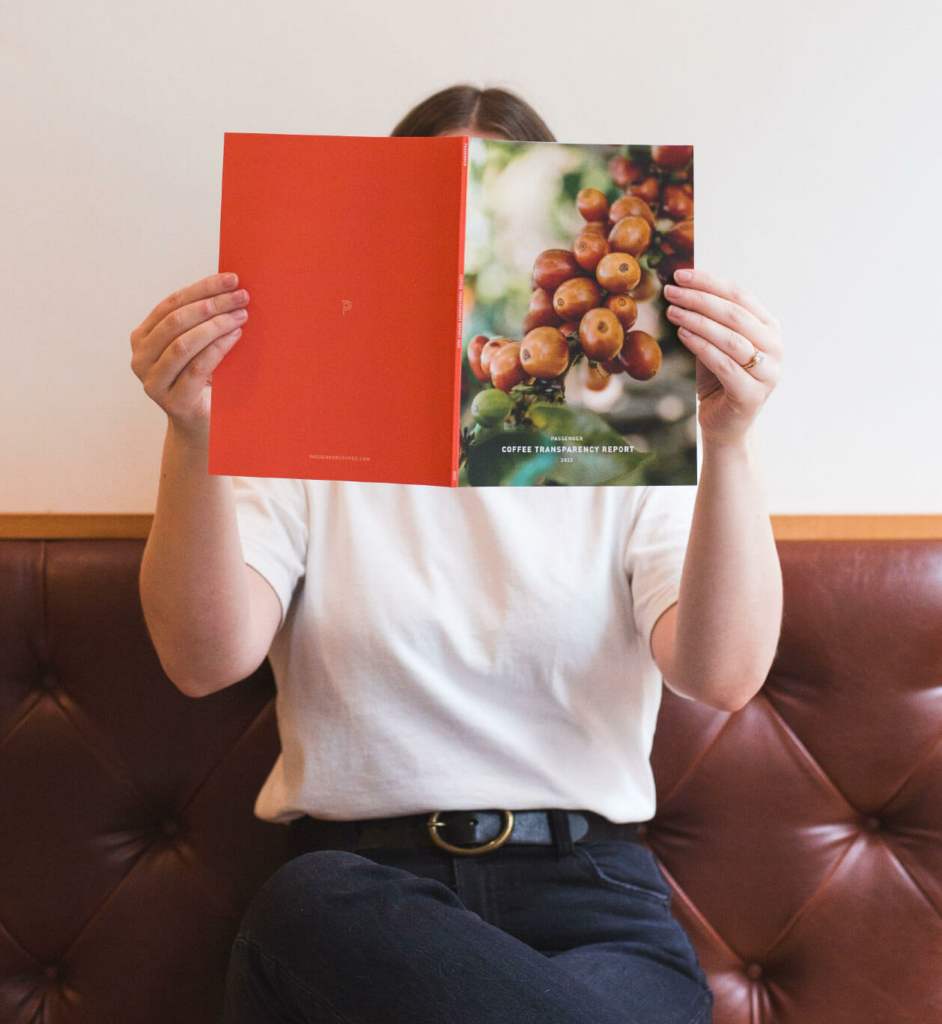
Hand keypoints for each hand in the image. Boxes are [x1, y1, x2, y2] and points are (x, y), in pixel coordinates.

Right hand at [129, 272, 249, 441]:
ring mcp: (153, 381)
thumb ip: (199, 321)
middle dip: (211, 304)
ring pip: (183, 343)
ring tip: (241, 315)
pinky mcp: (172, 400)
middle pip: (176, 320)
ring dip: (216, 325)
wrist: (202, 424)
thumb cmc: (202, 379)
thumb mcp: (195, 346)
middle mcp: (140, 358)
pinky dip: (218, 348)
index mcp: (142, 338)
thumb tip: (229, 286)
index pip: (170, 303)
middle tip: (241, 296)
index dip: (201, 288)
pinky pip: (197, 367)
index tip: (231, 278)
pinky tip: (236, 336)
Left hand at [663, 268, 781, 447]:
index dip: (710, 282)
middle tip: (671, 290)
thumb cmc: (718, 380)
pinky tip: (681, 333)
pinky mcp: (752, 394)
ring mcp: (768, 372)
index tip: (681, 274)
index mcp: (769, 328)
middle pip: (735, 314)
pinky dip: (700, 346)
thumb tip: (684, 284)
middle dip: (700, 298)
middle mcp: (775, 347)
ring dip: (697, 320)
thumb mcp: (714, 344)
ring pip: (730, 337)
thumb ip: (709, 319)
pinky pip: (723, 363)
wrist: (724, 425)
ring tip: (672, 310)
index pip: (740, 295)